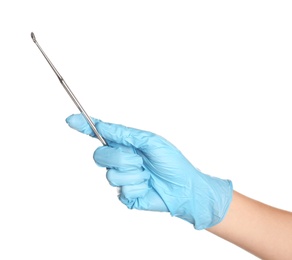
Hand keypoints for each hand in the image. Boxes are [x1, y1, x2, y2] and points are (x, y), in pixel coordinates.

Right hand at [66, 114, 232, 229]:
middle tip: (139, 160)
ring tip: (147, 174)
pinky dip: (138, 186)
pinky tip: (147, 186)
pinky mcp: (125, 195)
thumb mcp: (150, 141)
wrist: (184, 188)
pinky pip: (122, 189)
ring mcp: (122, 177)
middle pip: (100, 155)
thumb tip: (102, 126)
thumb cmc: (171, 162)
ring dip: (133, 173)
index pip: (101, 135)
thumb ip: (124, 134)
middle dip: (120, 157)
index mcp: (126, 144)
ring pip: (111, 174)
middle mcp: (121, 159)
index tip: (71, 120)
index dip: (85, 127)